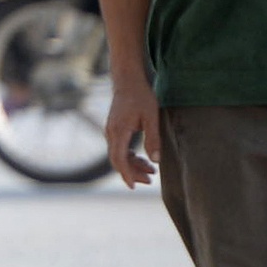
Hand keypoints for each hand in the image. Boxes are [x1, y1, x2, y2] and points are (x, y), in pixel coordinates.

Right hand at [105, 73, 160, 187]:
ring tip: (151, 171)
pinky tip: (142, 158)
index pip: (119, 159)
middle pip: (118, 160)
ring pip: (118, 155)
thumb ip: (153, 139)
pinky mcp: (114, 129)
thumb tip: (156, 160)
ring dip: (132, 165)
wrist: (127, 80)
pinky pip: (118, 148)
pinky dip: (129, 156)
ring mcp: (111, 131)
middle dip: (132, 173)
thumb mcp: (152, 117)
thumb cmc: (141, 96)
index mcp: (119, 131)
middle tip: (150, 180)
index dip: (126, 174)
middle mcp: (111, 133)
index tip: (133, 186)